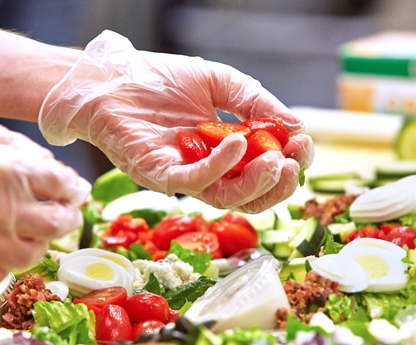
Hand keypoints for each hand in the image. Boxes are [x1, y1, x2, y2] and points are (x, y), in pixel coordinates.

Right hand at [0, 107, 90, 286]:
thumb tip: (23, 153)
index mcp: (8, 170)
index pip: (61, 182)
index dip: (74, 186)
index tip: (77, 188)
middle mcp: (5, 208)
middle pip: (58, 220)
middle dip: (68, 215)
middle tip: (69, 211)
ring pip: (33, 251)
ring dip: (43, 241)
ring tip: (42, 233)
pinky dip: (8, 264)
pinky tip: (5, 253)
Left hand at [39, 30, 313, 212]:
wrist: (112, 76)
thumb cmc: (162, 79)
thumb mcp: (221, 83)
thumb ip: (255, 103)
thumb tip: (295, 125)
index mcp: (225, 150)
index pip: (264, 170)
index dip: (289, 162)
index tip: (302, 143)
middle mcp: (209, 169)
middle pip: (252, 193)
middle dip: (280, 182)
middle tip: (295, 162)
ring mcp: (185, 175)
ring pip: (229, 196)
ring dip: (258, 183)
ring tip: (278, 161)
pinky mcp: (161, 174)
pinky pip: (196, 181)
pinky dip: (220, 166)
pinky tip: (236, 142)